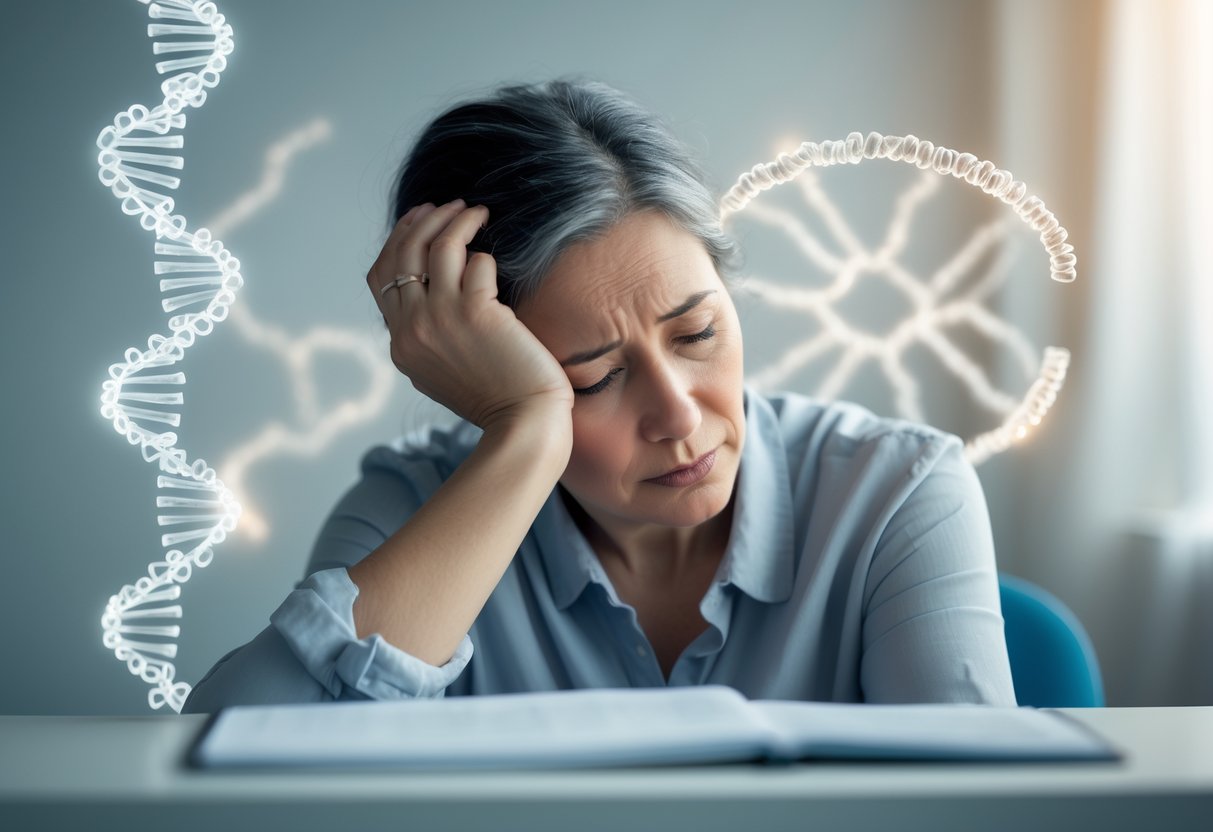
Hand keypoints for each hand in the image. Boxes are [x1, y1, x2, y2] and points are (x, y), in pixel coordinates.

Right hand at [367, 199, 573, 432]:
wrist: (523, 422)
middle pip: (403, 254)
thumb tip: (429, 290)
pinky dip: (486, 255)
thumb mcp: (439, 371)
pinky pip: (476, 263)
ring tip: (476, 212)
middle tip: (449, 207)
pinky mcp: (476, 313)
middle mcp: (412, 329)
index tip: (416, 220)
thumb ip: (425, 335)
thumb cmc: (495, 398)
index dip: (395, 241)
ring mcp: (441, 320)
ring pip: (437, 247)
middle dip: (423, 220)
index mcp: (400, 345)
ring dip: (456, 221)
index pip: (380, 278)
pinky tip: (497, 256)